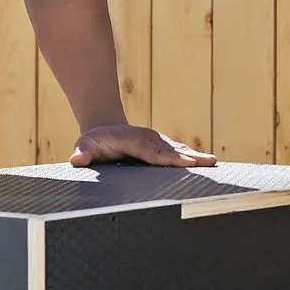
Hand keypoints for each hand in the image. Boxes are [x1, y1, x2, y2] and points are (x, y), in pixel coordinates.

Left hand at [69, 124, 216, 167]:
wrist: (103, 127)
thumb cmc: (93, 140)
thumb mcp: (84, 145)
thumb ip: (83, 153)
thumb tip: (77, 160)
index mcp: (132, 140)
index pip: (152, 151)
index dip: (168, 158)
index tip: (184, 163)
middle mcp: (148, 138)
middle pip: (170, 150)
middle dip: (189, 157)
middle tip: (207, 162)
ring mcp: (156, 140)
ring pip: (177, 149)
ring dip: (195, 155)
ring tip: (213, 162)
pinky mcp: (161, 145)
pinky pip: (178, 151)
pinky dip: (192, 155)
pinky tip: (207, 162)